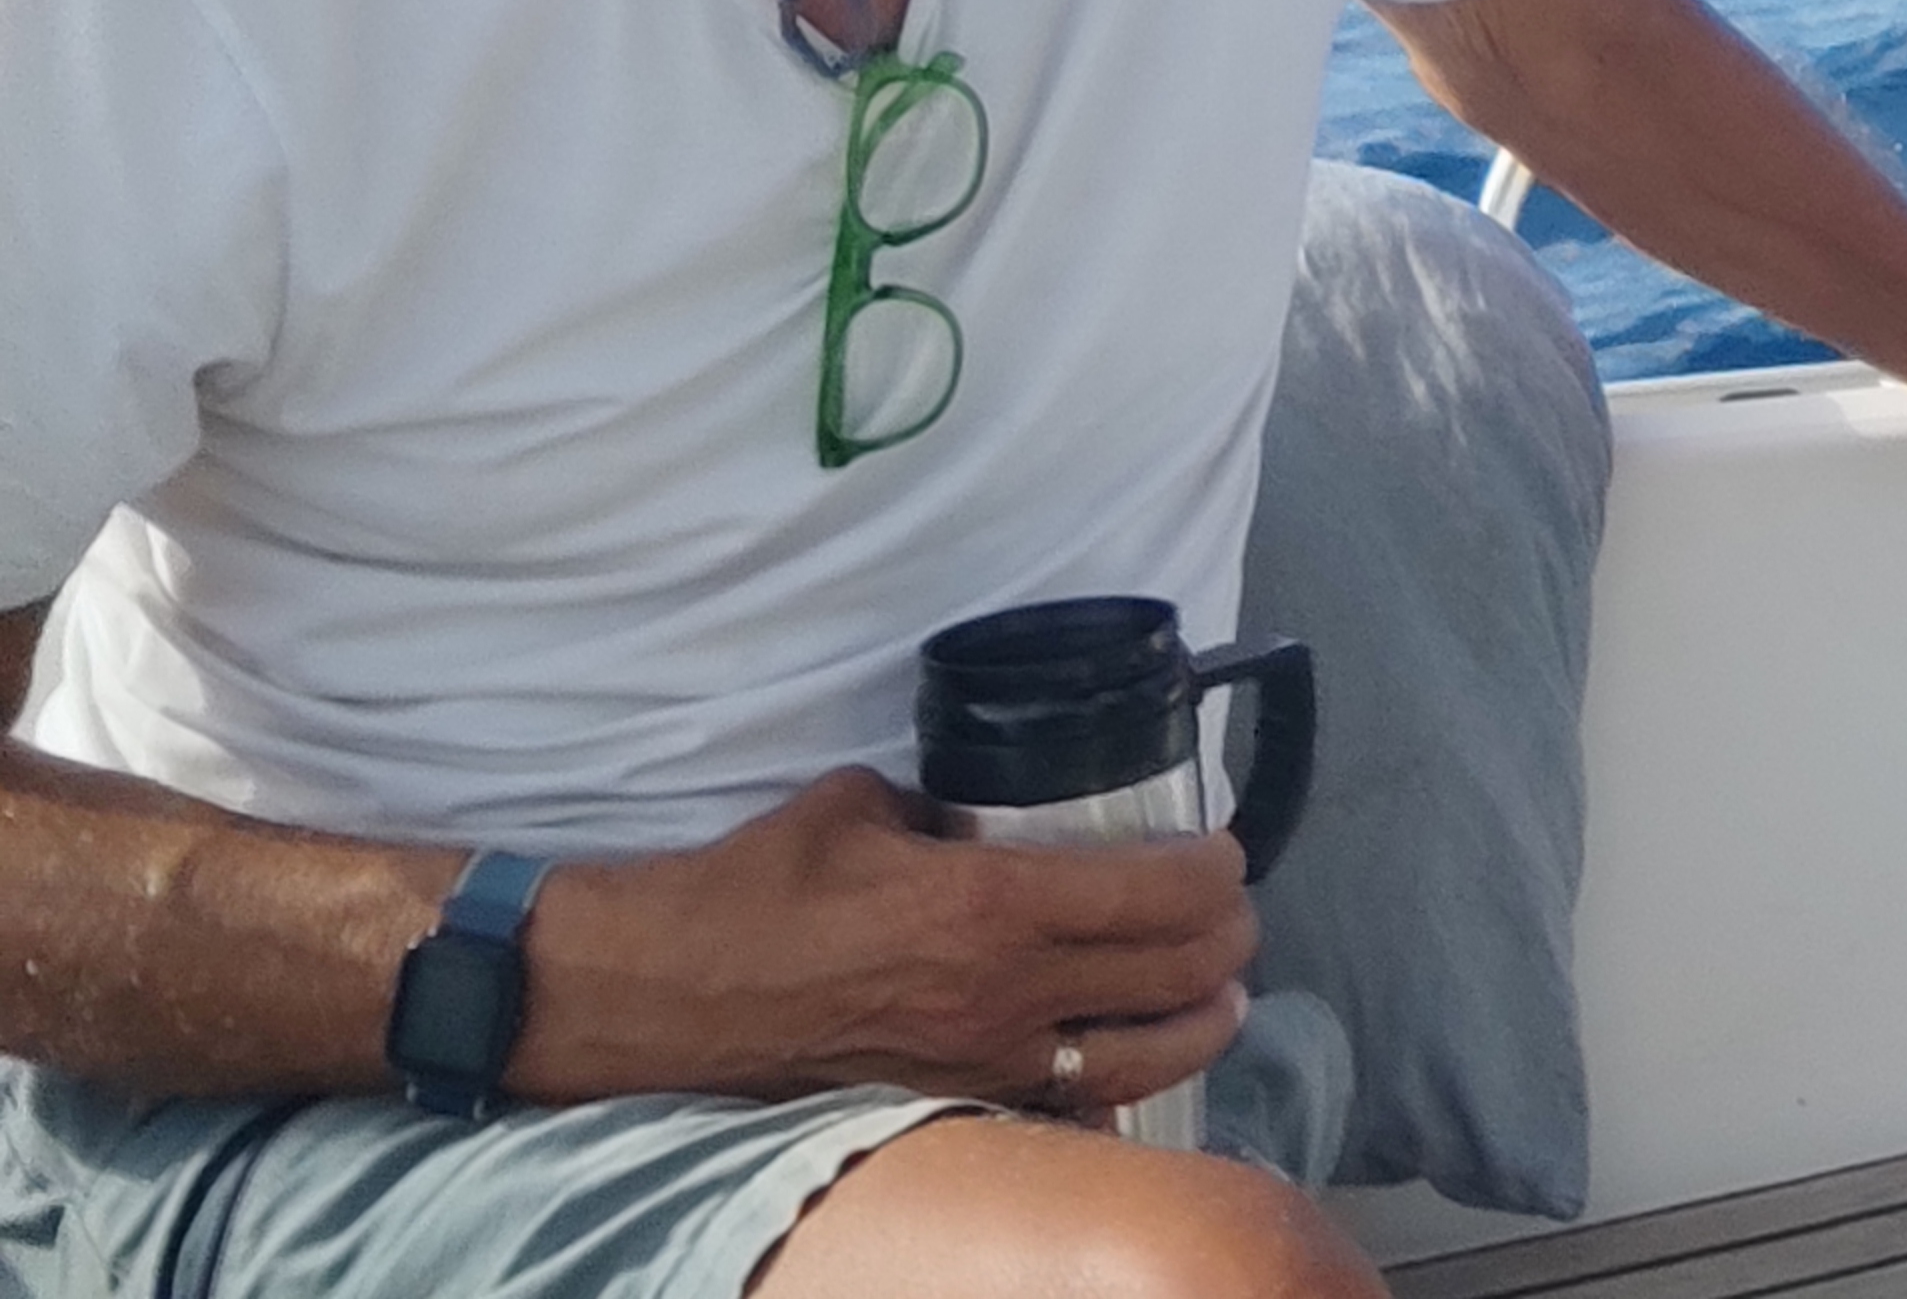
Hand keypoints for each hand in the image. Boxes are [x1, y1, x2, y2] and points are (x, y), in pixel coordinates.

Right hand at [518, 767, 1256, 1112]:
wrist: (662, 993)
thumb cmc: (755, 886)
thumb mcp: (866, 804)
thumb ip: (948, 808)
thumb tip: (991, 811)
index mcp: (993, 903)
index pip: (1159, 893)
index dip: (1217, 870)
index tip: (1227, 852)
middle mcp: (1006, 991)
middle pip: (1175, 975)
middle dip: (1228, 943)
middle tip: (1237, 917)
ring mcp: (981, 1061)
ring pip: (1141, 1059)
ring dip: (1200, 1025)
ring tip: (1224, 999)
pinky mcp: (947, 1103)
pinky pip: (1064, 1109)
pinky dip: (1116, 1090)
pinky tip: (1134, 1068)